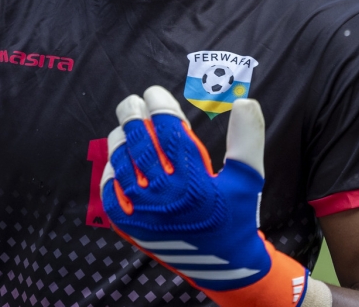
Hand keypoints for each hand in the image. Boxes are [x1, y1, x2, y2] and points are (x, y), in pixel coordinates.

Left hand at [100, 86, 309, 305]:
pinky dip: (111, 170)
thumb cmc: (236, 216)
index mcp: (193, 181)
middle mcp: (163, 196)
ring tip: (127, 127)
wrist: (224, 266)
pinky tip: (118, 159)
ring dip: (120, 139)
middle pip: (139, 141)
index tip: (155, 93)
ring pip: (121, 162)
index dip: (159, 105)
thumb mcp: (248, 178)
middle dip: (132, 114)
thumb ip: (247, 138)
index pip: (168, 130)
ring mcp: (142, 212)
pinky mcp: (130, 226)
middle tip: (133, 102)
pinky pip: (109, 191)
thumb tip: (245, 101)